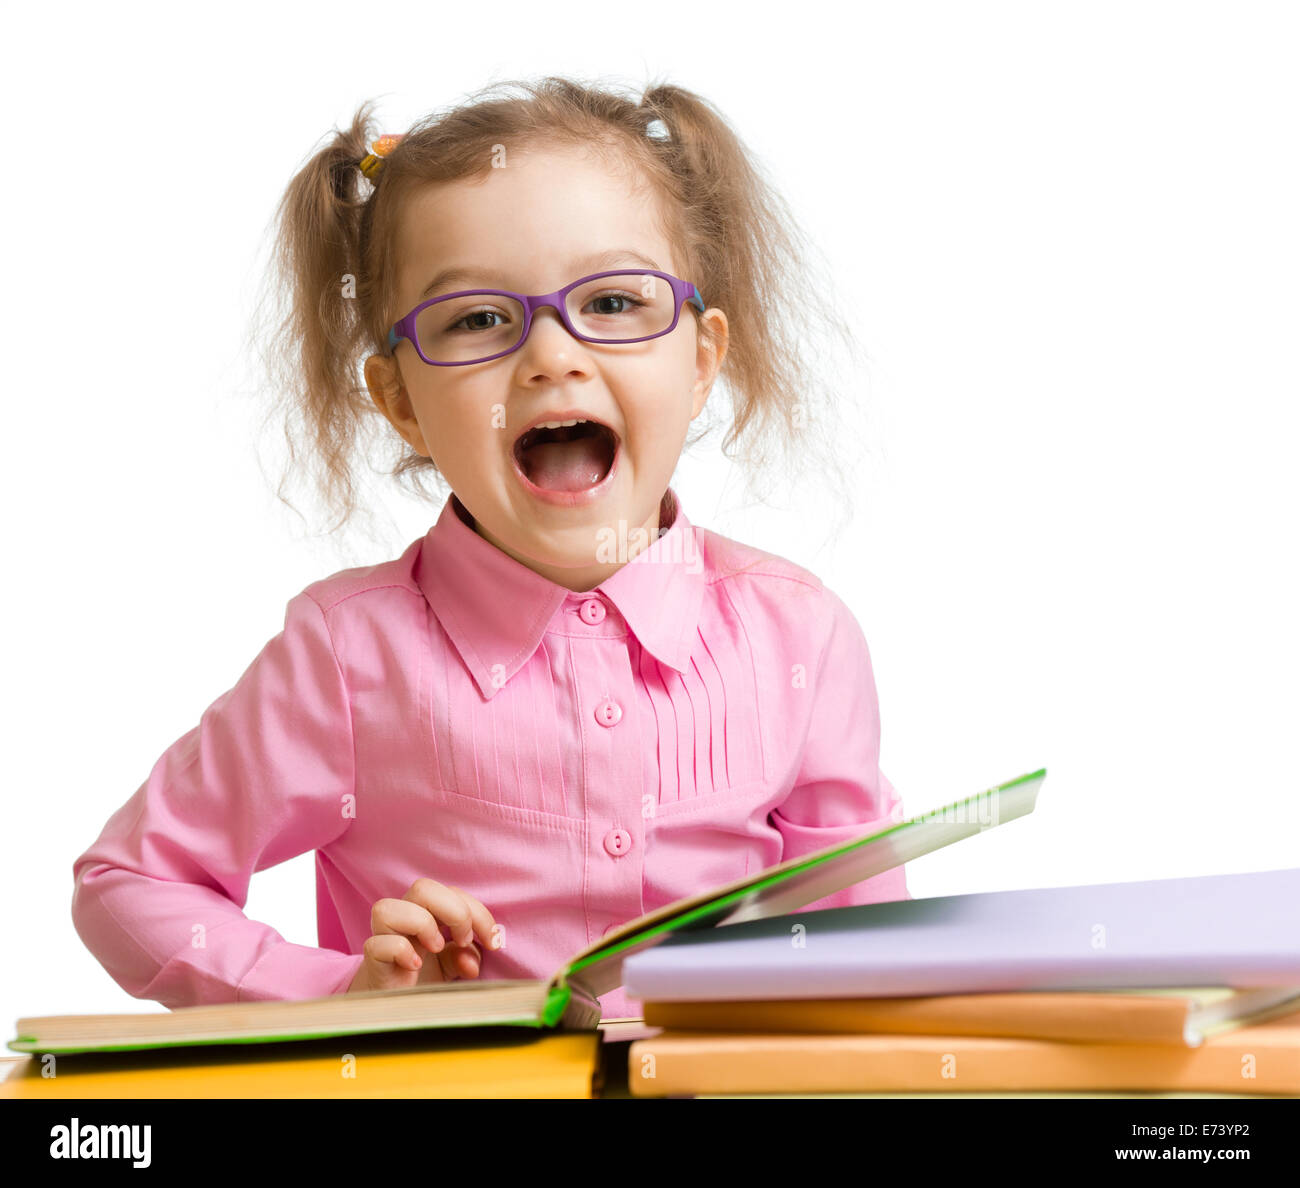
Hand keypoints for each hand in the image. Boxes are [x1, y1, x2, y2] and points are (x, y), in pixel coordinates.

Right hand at [346, 878, 496, 993]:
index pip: (453, 893)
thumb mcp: (452, 966)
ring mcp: (384, 938)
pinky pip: (377, 943)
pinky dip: (401, 950)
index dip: (478, 912)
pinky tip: (415, 966)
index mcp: (428, 913)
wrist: (393, 1008)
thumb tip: (472, 963)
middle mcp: (404, 919)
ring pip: (388, 907)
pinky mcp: (372, 961)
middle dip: (454, 911)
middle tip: (463, 940)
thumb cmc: (423, 979)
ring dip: (421, 924)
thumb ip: (465, 958)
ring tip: (436, 948)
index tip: (494, 942)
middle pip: (423, 888)